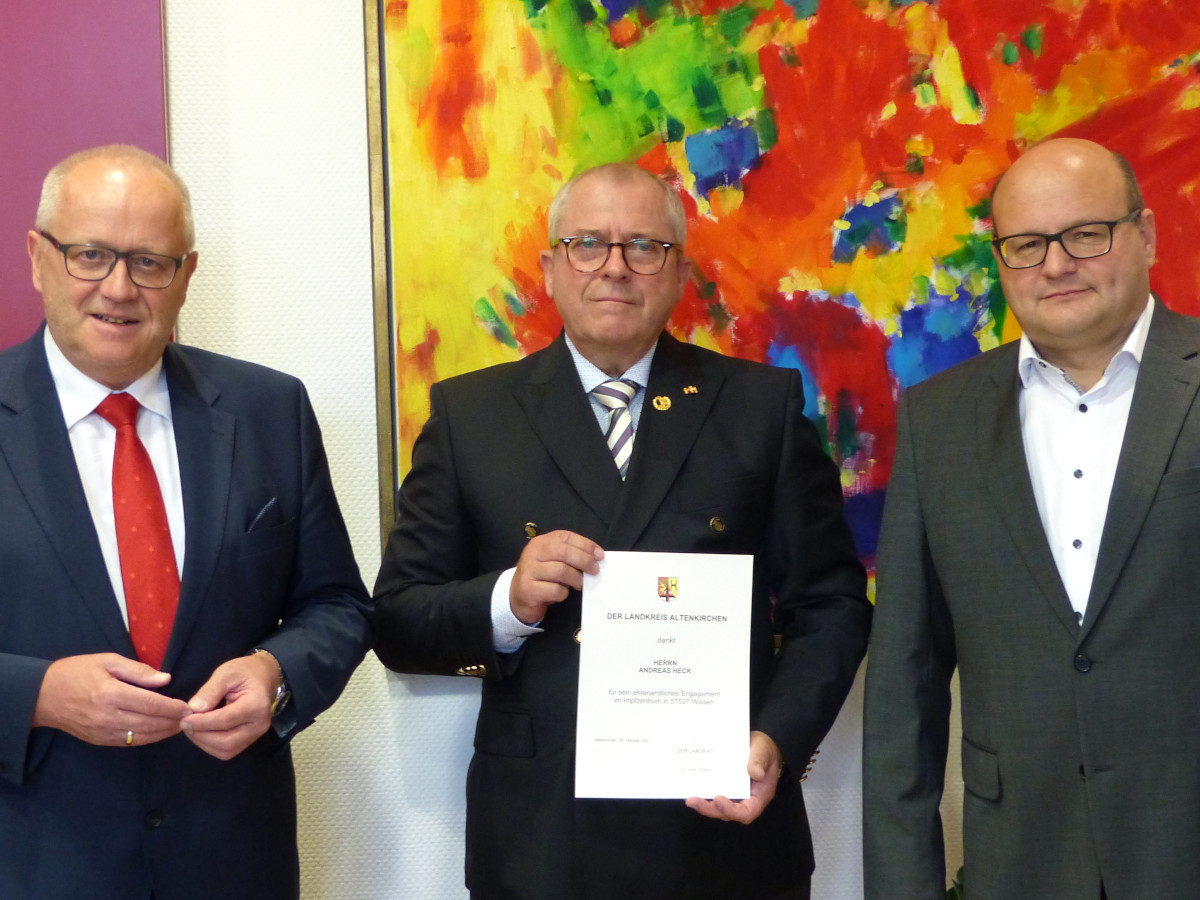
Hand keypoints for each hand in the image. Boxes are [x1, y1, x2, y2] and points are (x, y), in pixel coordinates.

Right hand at [32, 653, 189, 746]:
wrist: (43, 696)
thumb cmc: (77, 672)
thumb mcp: (107, 661)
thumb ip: (138, 671)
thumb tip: (166, 680)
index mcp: (110, 693)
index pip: (151, 704)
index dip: (173, 707)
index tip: (189, 706)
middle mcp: (108, 716)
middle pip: (150, 723)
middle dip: (173, 722)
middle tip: (192, 718)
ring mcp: (102, 732)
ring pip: (142, 736)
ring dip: (164, 733)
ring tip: (180, 726)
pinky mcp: (99, 741)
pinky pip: (129, 742)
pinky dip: (148, 738)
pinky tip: (160, 732)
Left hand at [180, 652, 280, 759]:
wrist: (264, 677)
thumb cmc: (245, 672)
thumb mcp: (226, 673)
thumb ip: (210, 691)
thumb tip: (193, 709)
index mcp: (256, 705)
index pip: (225, 720)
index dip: (202, 722)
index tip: (184, 719)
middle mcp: (259, 724)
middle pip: (226, 741)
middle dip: (201, 735)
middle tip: (185, 724)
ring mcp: (255, 735)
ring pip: (226, 750)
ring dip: (204, 742)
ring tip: (192, 728)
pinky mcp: (249, 740)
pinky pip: (227, 751)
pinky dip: (210, 745)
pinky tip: (202, 732)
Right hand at [510, 530, 602, 624]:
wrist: (518, 597)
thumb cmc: (541, 577)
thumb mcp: (553, 561)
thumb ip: (570, 555)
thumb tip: (596, 557)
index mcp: (541, 542)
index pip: (566, 537)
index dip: (585, 544)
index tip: (599, 555)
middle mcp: (533, 553)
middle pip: (564, 552)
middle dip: (584, 561)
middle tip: (595, 571)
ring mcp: (529, 570)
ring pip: (561, 571)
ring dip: (576, 579)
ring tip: (579, 584)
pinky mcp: (528, 589)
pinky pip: (555, 590)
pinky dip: (563, 593)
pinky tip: (562, 594)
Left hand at [685, 731, 782, 824]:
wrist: (757, 746)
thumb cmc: (764, 751)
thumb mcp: (764, 751)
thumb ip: (760, 761)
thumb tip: (755, 773)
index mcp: (759, 797)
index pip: (746, 812)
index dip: (731, 810)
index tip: (718, 798)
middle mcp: (745, 800)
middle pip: (727, 813)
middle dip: (709, 809)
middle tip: (693, 801)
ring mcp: (733, 796)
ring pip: (717, 807)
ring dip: (703, 805)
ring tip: (689, 799)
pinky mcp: (724, 788)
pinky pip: (713, 796)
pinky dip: (702, 795)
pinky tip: (690, 788)